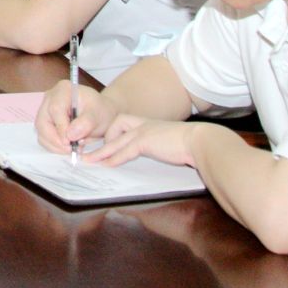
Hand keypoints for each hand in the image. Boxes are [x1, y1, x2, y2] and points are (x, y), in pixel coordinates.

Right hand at [35, 79, 117, 153]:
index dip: (60, 127)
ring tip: (72, 149)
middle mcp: (50, 98)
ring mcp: (46, 111)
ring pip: (41, 132)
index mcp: (63, 90)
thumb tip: (70, 135)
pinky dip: (54, 146)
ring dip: (55, 145)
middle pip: (43, 122)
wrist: (100, 113)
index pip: (55, 109)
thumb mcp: (98, 115)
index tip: (69, 142)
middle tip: (70, 150)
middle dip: (55, 139)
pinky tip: (68, 147)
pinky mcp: (46, 123)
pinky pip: (44, 137)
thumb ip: (86, 123)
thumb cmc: (100, 111)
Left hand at [84, 115, 198, 168]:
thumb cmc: (190, 144)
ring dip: (100, 152)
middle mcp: (144, 124)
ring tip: (88, 160)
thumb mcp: (170, 143)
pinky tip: (105, 165)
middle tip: (93, 152)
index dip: (113, 132)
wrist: (200, 142)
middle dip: (103, 138)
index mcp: (149, 123)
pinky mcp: (145, 141)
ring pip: (115, 140)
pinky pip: (123, 151)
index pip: (124, 122)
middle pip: (115, 126)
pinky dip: (113, 158)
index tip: (105, 143)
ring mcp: (143, 132)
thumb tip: (158, 154)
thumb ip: (160, 146)